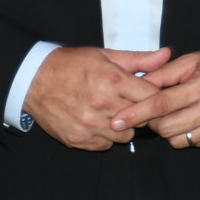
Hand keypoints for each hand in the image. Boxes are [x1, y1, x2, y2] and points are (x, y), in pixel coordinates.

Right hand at [23, 47, 167, 149]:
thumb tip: (166, 55)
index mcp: (112, 80)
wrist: (33, 80)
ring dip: (124, 126)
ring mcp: (89, 125)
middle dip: (141, 112)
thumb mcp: (104, 54)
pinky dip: (106, 136)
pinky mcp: (77, 139)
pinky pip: (105, 145)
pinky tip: (98, 122)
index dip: (156, 97)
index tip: (153, 96)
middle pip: (141, 119)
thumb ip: (138, 59)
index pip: (151, 97)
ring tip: (113, 113)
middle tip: (131, 104)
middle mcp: (102, 105)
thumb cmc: (71, 64)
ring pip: (125, 136)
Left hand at [111, 48, 199, 149]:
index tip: (117, 119)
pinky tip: (190, 119)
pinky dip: (185, 133)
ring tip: (174, 114)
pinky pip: (192, 143)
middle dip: (152, 122)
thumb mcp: (193, 60)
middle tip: (152, 111)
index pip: (162, 104)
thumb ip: (163, 73)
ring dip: (168, 129)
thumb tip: (136, 84)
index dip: (136, 113)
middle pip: (166, 127)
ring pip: (177, 140)